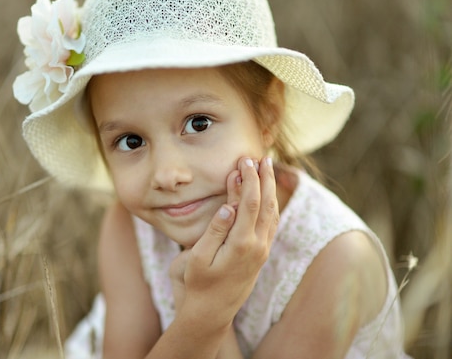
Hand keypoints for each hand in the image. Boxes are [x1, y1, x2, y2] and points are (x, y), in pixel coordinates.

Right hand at [171, 157, 279, 329]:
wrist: (211, 313)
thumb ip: (215, 231)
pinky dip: (272, 205)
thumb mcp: (198, 258)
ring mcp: (262, 251)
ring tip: (268, 170)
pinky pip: (272, 224)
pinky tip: (269, 196)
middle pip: (267, 204)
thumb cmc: (198, 285)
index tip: (244, 161)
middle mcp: (258, 246)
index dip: (249, 179)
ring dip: (271, 189)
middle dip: (265, 178)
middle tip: (261, 157)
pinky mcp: (262, 255)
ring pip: (273, 213)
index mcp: (241, 244)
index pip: (249, 203)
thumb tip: (228, 206)